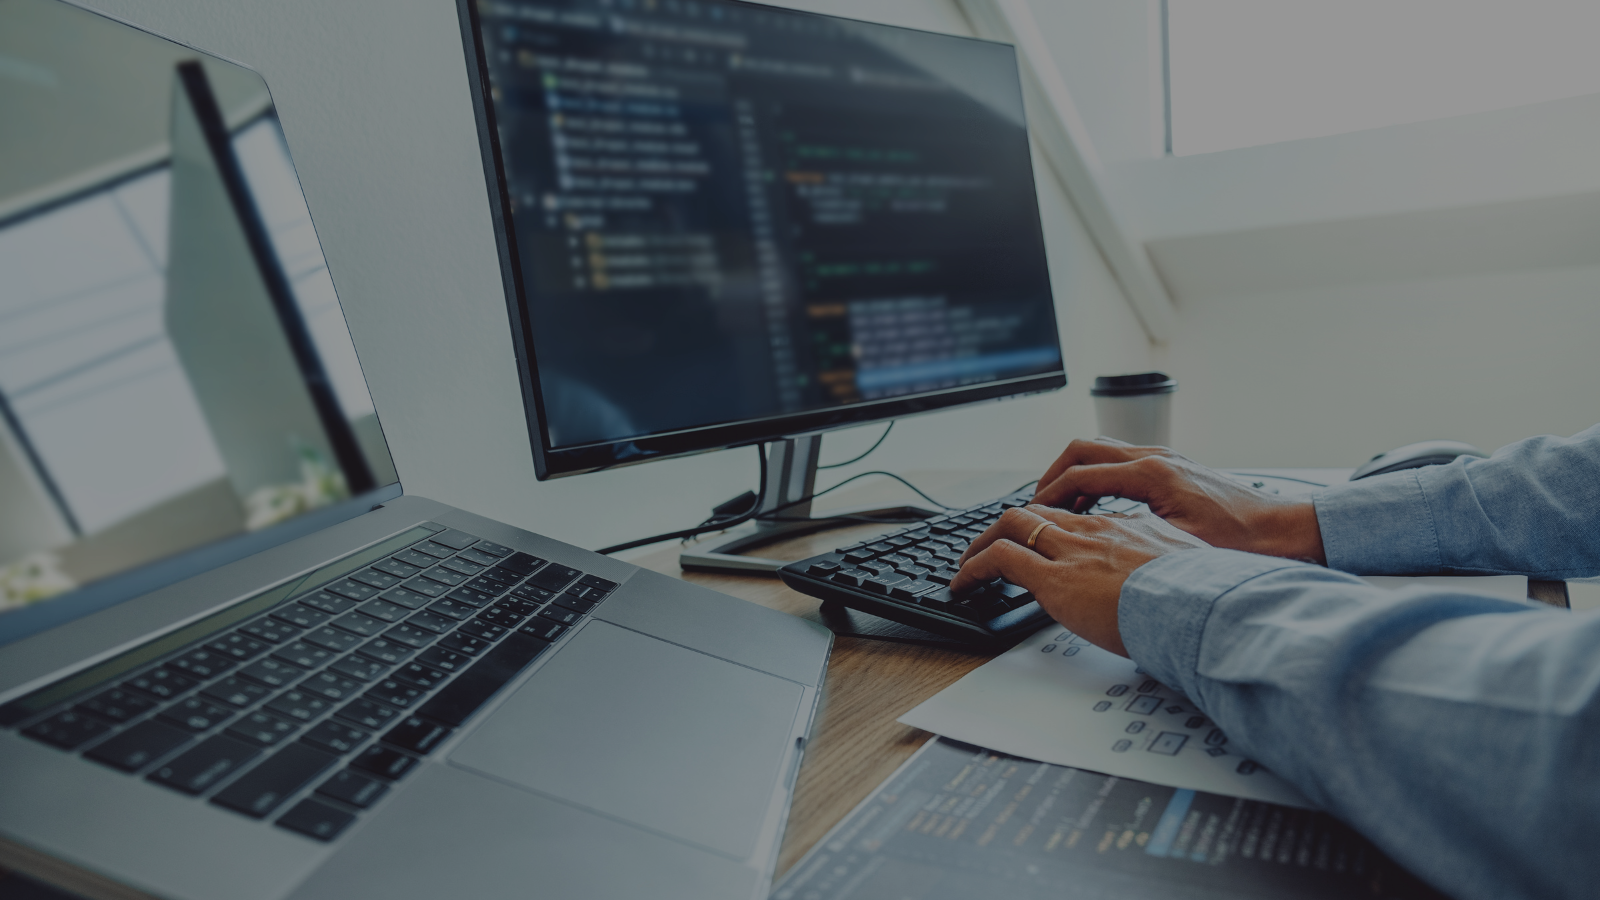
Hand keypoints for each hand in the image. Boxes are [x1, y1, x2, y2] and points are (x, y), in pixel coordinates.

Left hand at [953, 505, 1209, 656]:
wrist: (1205, 607)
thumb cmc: (1207, 599)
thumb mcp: (1194, 575)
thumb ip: (1173, 574)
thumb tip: (1173, 593)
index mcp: (1134, 526)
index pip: (1082, 516)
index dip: (1058, 525)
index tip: (1048, 537)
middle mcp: (1098, 530)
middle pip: (1042, 510)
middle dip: (1013, 524)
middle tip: (996, 542)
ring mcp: (1074, 550)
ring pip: (1014, 524)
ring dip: (985, 541)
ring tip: (970, 562)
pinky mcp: (1055, 578)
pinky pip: (1000, 559)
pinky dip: (975, 568)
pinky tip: (964, 584)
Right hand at [1031, 438, 1325, 563]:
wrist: (1287, 533)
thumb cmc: (1243, 544)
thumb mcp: (1178, 546)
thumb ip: (1129, 538)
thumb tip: (1088, 544)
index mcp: (1152, 474)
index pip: (1079, 474)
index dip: (1047, 497)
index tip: (1030, 517)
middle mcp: (1156, 458)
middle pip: (1082, 450)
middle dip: (1051, 476)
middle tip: (1036, 507)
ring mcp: (1166, 460)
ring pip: (1101, 452)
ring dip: (1075, 474)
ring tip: (1061, 507)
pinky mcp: (1174, 470)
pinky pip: (1121, 462)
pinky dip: (1099, 478)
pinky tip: (1099, 507)